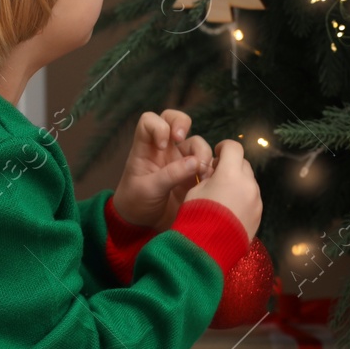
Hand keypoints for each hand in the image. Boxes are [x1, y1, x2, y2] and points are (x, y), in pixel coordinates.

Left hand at [112, 110, 214, 228]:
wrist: (143, 227)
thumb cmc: (136, 204)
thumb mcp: (149, 189)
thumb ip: (171, 174)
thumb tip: (196, 162)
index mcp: (146, 149)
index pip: (150, 121)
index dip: (159, 126)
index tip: (163, 146)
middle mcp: (164, 150)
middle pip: (176, 121)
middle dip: (183, 124)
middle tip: (183, 141)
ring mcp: (180, 161)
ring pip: (196, 144)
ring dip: (202, 154)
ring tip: (202, 174)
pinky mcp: (193, 175)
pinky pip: (208, 164)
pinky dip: (212, 168)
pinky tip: (210, 181)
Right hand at [187, 139, 261, 238]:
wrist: (206, 249)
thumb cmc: (196, 216)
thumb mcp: (195, 190)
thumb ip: (208, 176)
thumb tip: (215, 172)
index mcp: (231, 173)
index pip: (234, 147)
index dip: (224, 147)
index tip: (217, 154)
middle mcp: (249, 184)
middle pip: (243, 164)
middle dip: (231, 166)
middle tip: (217, 176)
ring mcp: (256, 201)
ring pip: (250, 183)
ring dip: (239, 183)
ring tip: (223, 196)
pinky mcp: (259, 216)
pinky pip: (252, 199)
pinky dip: (243, 199)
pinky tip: (229, 211)